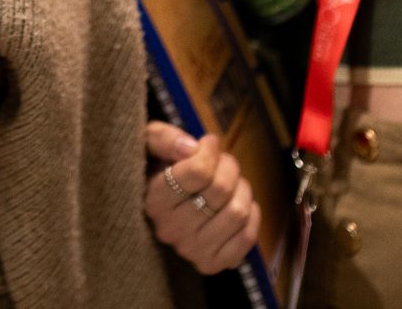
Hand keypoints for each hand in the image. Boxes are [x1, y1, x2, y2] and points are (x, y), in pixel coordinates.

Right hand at [141, 123, 260, 273]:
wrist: (161, 206)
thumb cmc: (158, 167)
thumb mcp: (150, 142)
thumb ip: (164, 139)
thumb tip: (191, 148)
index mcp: (153, 199)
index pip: (198, 172)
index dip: (210, 150)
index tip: (208, 143)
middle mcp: (169, 230)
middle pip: (220, 190)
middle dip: (228, 166)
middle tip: (223, 161)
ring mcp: (191, 250)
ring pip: (237, 212)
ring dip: (242, 189)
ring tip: (232, 182)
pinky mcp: (211, 263)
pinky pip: (247, 237)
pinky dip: (251, 215)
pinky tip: (238, 203)